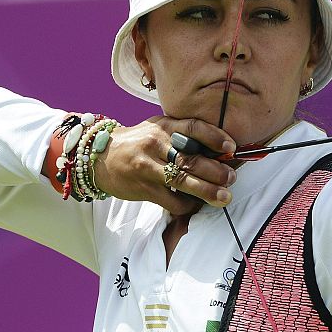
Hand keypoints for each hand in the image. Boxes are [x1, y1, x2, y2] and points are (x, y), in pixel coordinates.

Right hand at [93, 116, 237, 215]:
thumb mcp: (158, 129)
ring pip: (183, 181)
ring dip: (207, 190)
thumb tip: (219, 149)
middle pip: (191, 158)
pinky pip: (171, 200)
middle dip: (217, 171)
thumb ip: (183, 135)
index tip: (232, 147)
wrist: (100, 156)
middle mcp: (155, 144)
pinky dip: (188, 205)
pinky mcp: (143, 188)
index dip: (215, 137)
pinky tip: (196, 205)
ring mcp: (147, 167)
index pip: (193, 127)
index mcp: (164, 126)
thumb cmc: (139, 142)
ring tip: (224, 196)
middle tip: (231, 178)